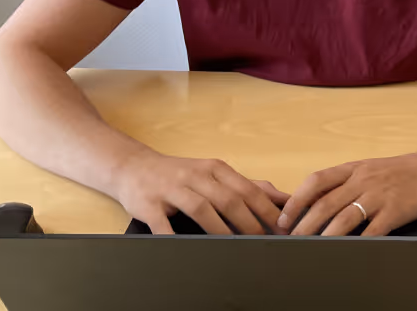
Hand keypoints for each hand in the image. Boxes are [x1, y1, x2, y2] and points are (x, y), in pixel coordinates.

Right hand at [112, 150, 290, 234]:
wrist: (133, 167)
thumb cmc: (181, 174)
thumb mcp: (215, 173)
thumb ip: (247, 186)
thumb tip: (282, 198)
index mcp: (215, 169)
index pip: (246, 189)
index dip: (266, 208)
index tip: (281, 226)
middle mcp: (196, 176)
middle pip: (228, 198)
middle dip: (249, 221)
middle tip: (263, 242)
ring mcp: (172, 189)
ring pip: (201, 208)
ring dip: (220, 229)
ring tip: (235, 247)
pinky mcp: (149, 204)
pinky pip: (163, 222)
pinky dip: (175, 236)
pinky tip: (187, 248)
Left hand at [279, 141, 416, 236]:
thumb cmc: (401, 170)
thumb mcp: (369, 169)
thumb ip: (345, 182)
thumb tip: (315, 203)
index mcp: (354, 168)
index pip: (316, 181)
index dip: (296, 200)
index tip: (283, 217)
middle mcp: (363, 180)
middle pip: (326, 203)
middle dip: (304, 224)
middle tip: (291, 240)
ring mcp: (379, 195)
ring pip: (344, 218)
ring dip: (325, 236)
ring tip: (312, 249)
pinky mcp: (395, 211)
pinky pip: (372, 230)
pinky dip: (358, 243)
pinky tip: (348, 252)